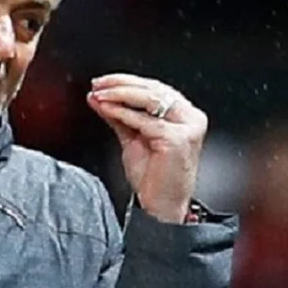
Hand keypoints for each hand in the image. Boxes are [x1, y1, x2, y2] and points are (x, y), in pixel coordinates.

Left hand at [86, 73, 205, 222]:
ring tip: (100, 94)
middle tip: (98, 84)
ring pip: (150, 100)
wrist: (162, 206)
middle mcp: (190, 118)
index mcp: (184, 115)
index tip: (102, 82)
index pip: (154, 89)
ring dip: (120, 94)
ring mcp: (187, 128)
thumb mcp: (133, 138)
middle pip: (153, 90)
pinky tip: (106, 109)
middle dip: (121, 84)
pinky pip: (144, 120)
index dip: (126, 81)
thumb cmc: (153, 178)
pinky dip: (122, 112)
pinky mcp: (177, 139)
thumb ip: (119, 116)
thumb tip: (98, 96)